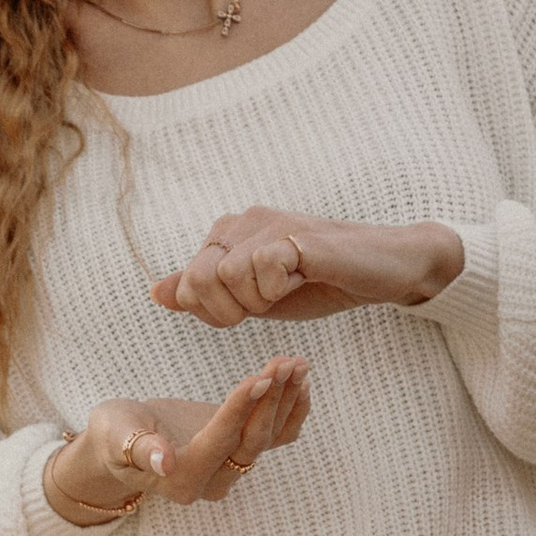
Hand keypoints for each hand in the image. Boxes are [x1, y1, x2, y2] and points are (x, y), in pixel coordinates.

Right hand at [44, 356, 310, 520]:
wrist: (121, 441)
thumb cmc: (113, 434)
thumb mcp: (116, 435)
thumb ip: (139, 448)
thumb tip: (165, 461)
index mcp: (182, 480)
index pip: (219, 441)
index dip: (239, 410)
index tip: (259, 377)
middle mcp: (212, 481)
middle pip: (251, 441)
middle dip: (270, 400)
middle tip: (283, 362)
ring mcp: (230, 468)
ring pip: (268, 437)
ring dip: (285, 399)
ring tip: (297, 363)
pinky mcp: (239, 450)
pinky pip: (276, 437)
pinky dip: (292, 411)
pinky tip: (302, 381)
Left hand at [153, 212, 464, 328]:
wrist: (379, 271)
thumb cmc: (318, 283)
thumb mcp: (254, 298)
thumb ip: (206, 296)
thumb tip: (156, 292)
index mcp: (227, 236)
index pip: (188, 286)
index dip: (216, 313)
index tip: (251, 309)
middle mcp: (241, 222)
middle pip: (199, 280)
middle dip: (230, 309)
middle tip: (269, 303)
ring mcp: (268, 224)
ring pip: (229, 277)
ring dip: (261, 300)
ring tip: (292, 287)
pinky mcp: (294, 234)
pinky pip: (263, 269)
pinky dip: (282, 288)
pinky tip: (305, 277)